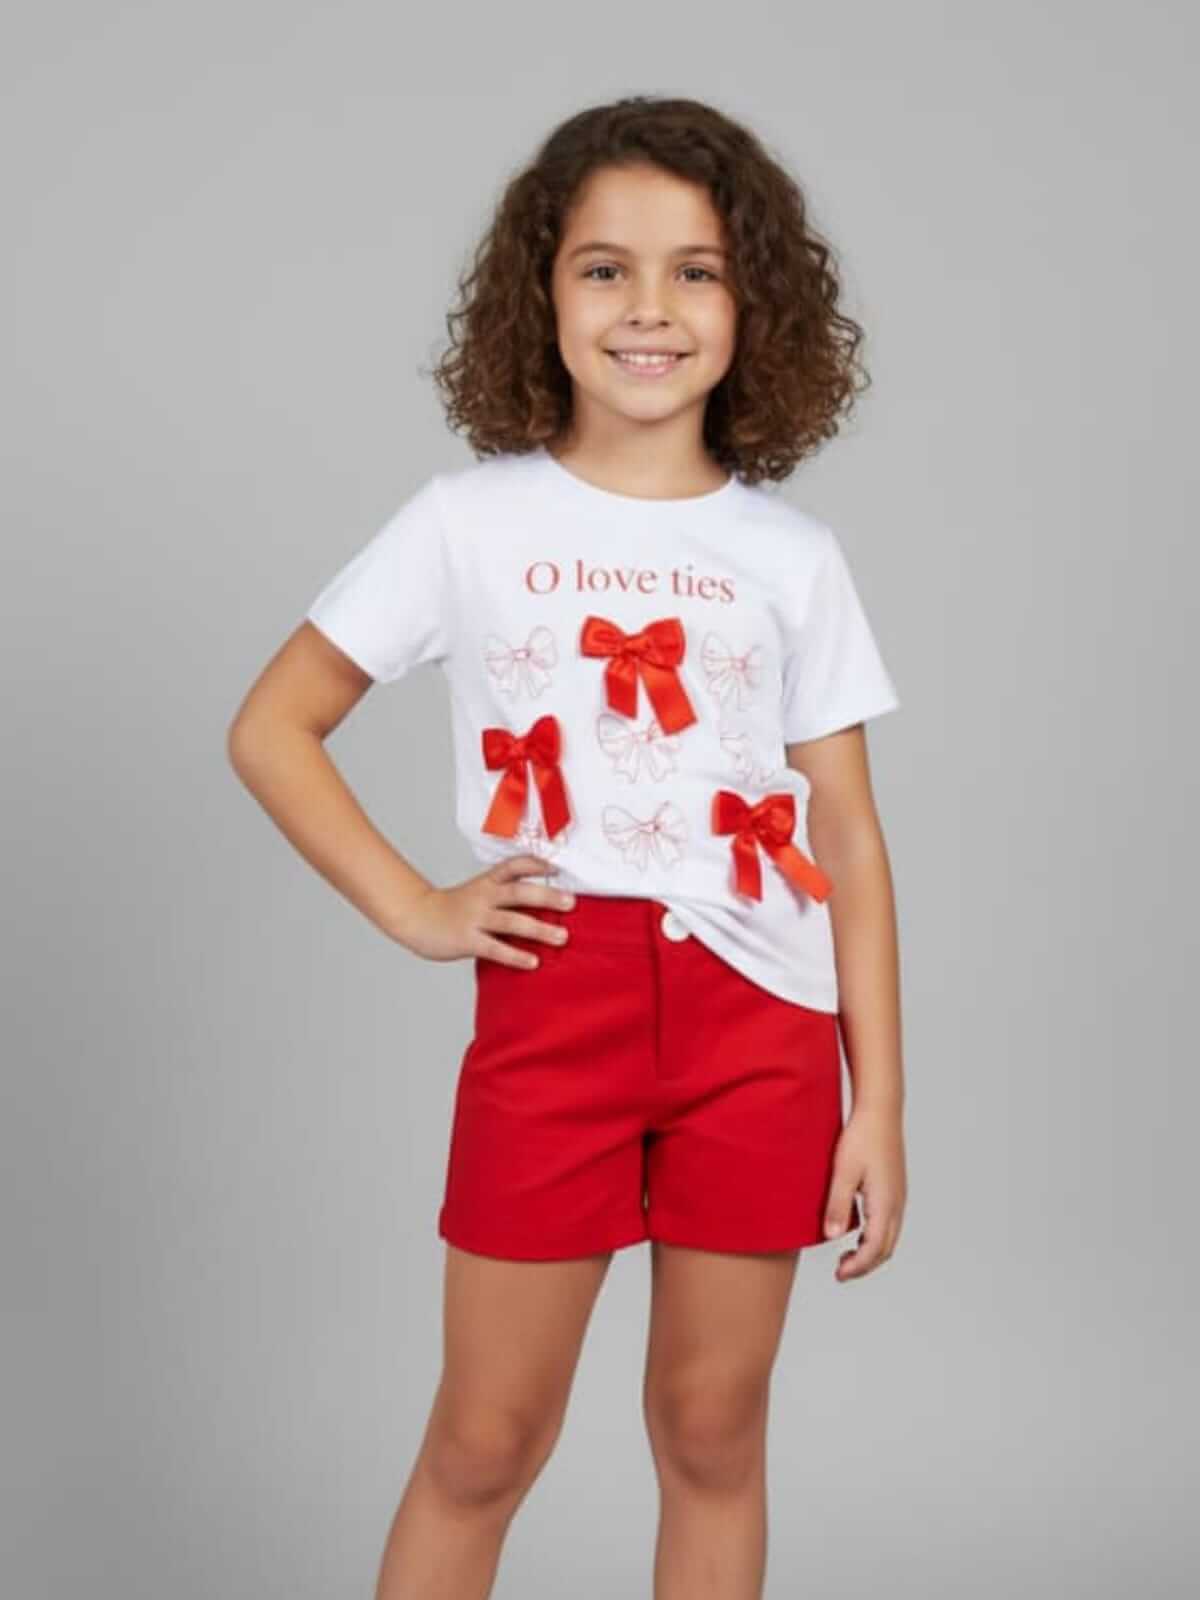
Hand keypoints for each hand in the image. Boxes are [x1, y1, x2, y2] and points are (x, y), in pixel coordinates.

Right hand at [394, 855, 574, 968]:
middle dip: (547, 896)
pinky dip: (516, 955)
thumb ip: (504, 894)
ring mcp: (475, 918)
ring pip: (512, 921)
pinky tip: (533, 962)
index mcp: (487, 882)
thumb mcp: (478, 891)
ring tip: (562, 937)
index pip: (513, 866)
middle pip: (519, 892)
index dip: (535, 864)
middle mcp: (483, 896)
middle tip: (571, 902)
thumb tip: (543, 901)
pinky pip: (496, 948)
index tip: (556, 868)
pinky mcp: (467, 940)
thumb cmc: (453, 907)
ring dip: (540, 929)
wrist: (416, 917)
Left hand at [822, 1102, 906, 1281]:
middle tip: (841, 1270)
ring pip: (889, 1237)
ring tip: (847, 1255)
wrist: (880, 1111)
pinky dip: (876, 1238)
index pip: (874, 1249)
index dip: (857, 1267)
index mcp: (885, 1203)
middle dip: (865, 1265)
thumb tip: (834, 1237)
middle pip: (885, 1248)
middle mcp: (897, 1204)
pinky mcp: (895, 1189)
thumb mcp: (843, 1171)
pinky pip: (889, 1224)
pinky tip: (858, 1231)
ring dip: (871, 1252)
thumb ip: (837, 1205)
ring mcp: (899, 1197)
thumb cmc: (861, 1138)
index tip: (839, 1274)